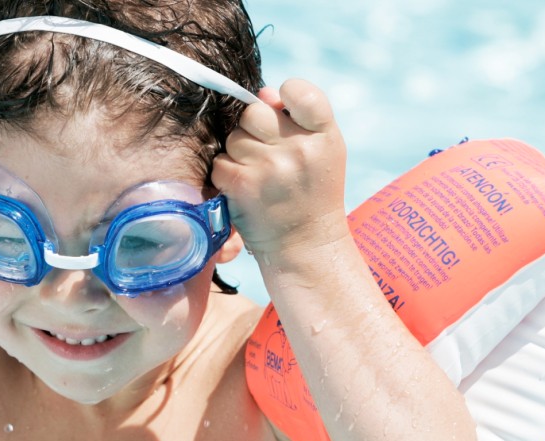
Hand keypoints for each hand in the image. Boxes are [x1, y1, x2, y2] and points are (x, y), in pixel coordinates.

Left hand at [212, 79, 348, 258]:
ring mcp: (269, 166)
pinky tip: (247, 189)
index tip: (283, 111)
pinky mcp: (242, 185)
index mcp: (325, 135)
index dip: (285, 94)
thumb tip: (263, 93)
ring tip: (260, 175)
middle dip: (254, 128)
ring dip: (239, 153)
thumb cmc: (312, 192)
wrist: (306, 245)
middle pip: (254, 112)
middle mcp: (299, 148)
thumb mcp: (321, 151)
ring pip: (233, 138)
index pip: (300, 91)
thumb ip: (297, 118)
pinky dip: (227, 175)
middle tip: (267, 152)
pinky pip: (220, 162)